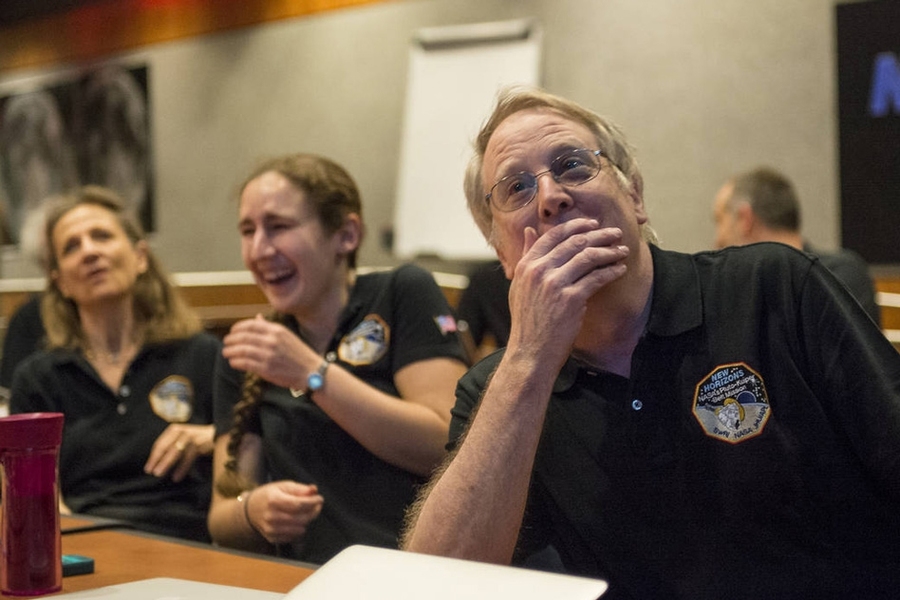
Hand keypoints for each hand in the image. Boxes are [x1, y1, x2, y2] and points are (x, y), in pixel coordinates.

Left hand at [144, 423, 214, 481]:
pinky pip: (188, 457)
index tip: (148, 468)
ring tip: (159, 474)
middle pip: (166, 447)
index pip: (160, 444)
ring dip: (166, 464)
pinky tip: (176, 477)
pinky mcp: (200, 443)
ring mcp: (191, 436)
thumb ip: (173, 446)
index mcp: (175, 430)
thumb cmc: (199, 439)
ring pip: (176, 452)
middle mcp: (182, 431)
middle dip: (157, 460)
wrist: (220, 434)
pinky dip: (181, 468)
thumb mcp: (184, 439)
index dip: (153, 457)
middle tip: (151, 472)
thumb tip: (158, 462)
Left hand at [222, 316, 316, 388]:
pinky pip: (245, 363)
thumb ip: (270, 327)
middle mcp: (272, 341)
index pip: (251, 325)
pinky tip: (233, 362)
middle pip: (243, 337)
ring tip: (226, 353)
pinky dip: (236, 362)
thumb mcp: (287, 335)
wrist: (310, 371)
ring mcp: (269, 355)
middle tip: (226, 342)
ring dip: (230, 351)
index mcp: (277, 330)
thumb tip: (257, 318)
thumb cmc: (299, 354)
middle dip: (231, 340)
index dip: (238, 327)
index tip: (232, 331)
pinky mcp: (266, 369)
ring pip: (242, 350)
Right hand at [244, 481, 323, 544]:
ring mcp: (271, 529)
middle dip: (313, 511)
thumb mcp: (283, 486)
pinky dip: (299, 529)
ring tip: (306, 512)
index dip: (312, 502)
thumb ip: (300, 489)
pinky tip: (297, 521)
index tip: (320, 498)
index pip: (298, 504)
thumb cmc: (270, 495)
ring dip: (307, 520)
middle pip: (301, 518)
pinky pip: (294, 537)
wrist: (250, 510)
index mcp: (273, 500)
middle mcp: (271, 516)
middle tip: (316, 505)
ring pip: (299, 529)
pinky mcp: (272, 538)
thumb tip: (314, 490)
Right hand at [507, 218, 628, 368]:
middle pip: (575, 243)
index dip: (576, 226)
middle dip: (599, 235)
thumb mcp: (519, 284)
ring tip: (622, 250)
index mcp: (526, 265)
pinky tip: (620, 269)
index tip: (592, 224)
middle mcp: (539, 271)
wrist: (530, 351)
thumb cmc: (527, 320)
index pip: (553, 235)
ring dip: (609, 251)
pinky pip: (597, 278)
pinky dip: (611, 271)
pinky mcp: (571, 299)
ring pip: (588, 257)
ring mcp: (555, 284)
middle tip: (615, 233)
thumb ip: (526, 256)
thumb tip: (531, 230)